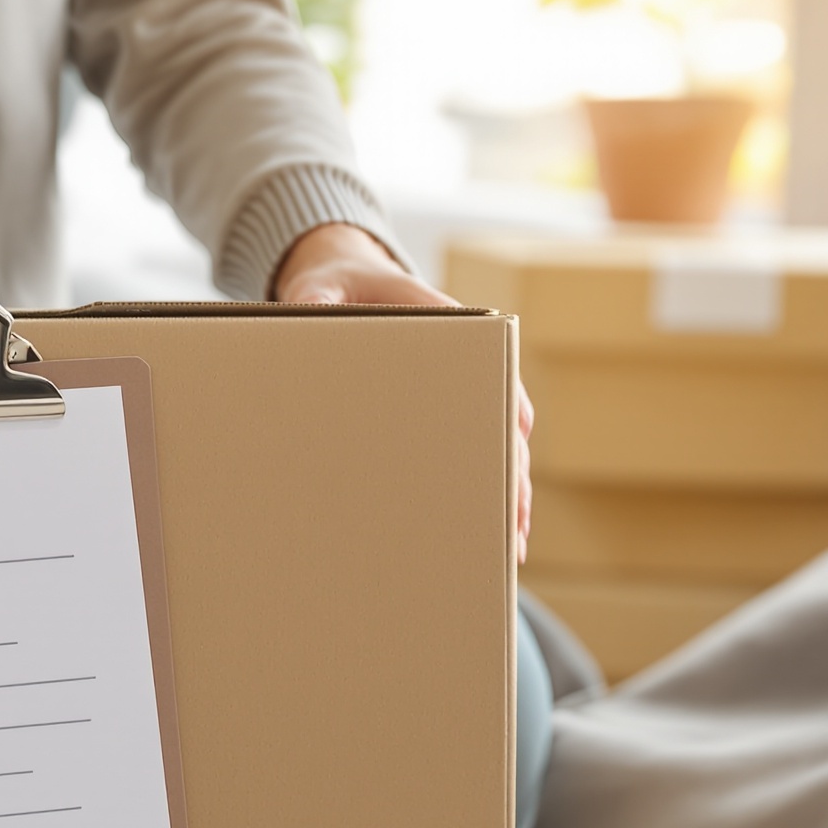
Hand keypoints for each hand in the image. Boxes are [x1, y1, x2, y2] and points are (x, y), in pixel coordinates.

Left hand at [274, 223, 532, 563]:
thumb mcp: (321, 286)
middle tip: (516, 530)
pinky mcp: (440, 408)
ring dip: (506, 494)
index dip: (510, 416)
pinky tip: (481, 529)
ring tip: (511, 548)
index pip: (497, 372)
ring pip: (496, 446)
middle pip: (506, 424)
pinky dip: (478, 487)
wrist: (342, 279)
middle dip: (514, 479)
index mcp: (453, 323)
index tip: (516, 457)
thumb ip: (318, 296)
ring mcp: (457, 388)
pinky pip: (468, 449)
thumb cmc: (337, 284)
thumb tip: (312, 308)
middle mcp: (468, 360)